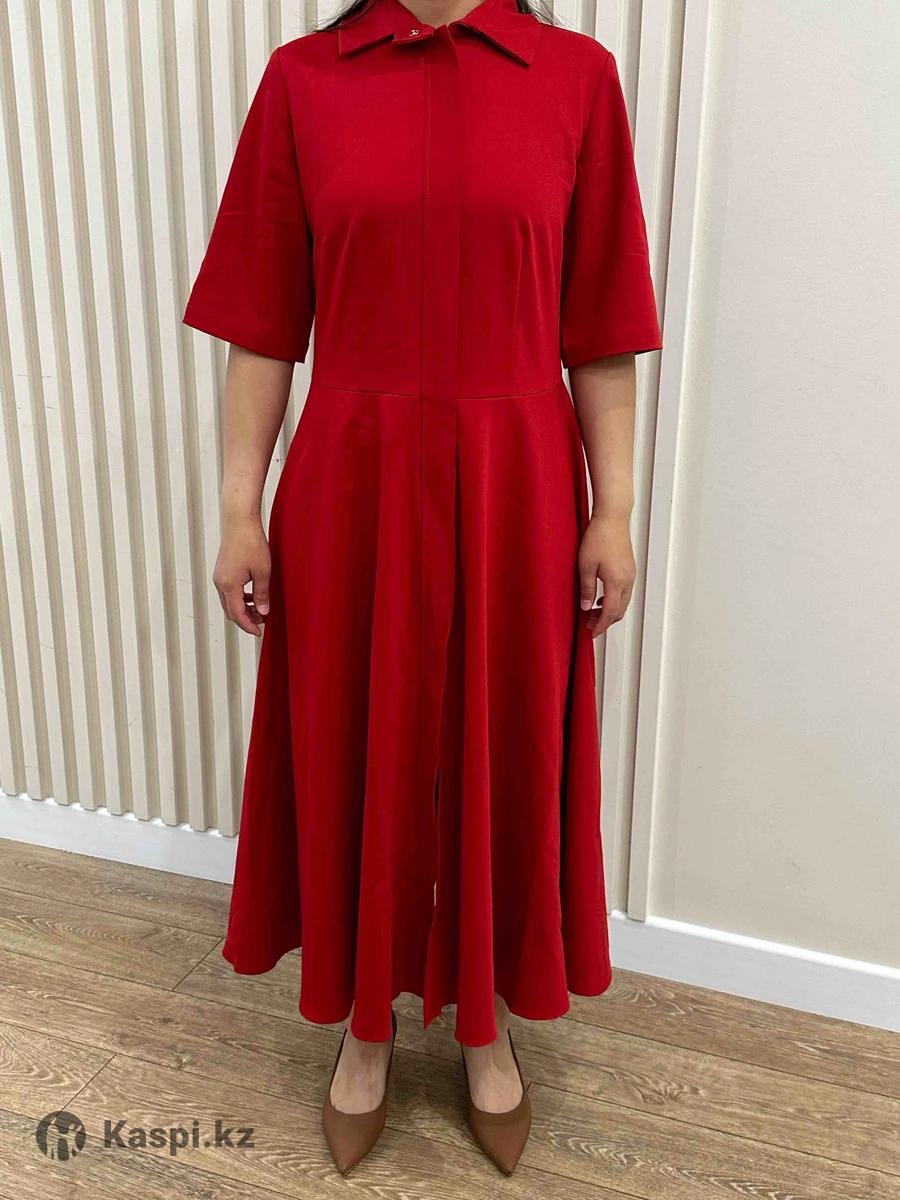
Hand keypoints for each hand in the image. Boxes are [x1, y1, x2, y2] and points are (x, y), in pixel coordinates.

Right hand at [212, 515, 270, 636]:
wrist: (239, 521)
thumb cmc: (251, 543)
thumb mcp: (263, 571)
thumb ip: (262, 594)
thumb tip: (263, 611)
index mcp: (228, 585)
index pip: (237, 615)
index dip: (248, 626)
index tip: (259, 633)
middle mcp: (220, 583)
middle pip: (230, 611)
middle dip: (246, 619)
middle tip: (263, 621)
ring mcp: (219, 577)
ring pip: (229, 602)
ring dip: (243, 609)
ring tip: (261, 608)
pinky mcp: (222, 571)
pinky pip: (229, 592)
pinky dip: (240, 598)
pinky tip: (253, 595)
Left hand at [577, 512, 635, 638]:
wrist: (613, 518)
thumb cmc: (598, 538)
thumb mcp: (585, 566)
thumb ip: (587, 589)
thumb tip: (586, 608)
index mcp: (617, 583)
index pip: (610, 613)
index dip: (600, 626)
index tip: (591, 634)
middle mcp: (627, 581)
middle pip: (619, 611)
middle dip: (605, 621)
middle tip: (589, 624)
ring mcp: (630, 575)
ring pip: (623, 602)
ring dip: (610, 611)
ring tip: (592, 612)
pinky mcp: (629, 568)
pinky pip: (624, 592)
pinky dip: (614, 600)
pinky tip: (601, 598)